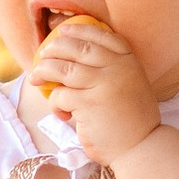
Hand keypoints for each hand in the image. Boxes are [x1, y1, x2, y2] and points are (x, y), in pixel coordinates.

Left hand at [32, 15, 161, 165]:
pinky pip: (60, 95)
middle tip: (43, 55)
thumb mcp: (131, 85)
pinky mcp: (88, 104)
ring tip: (36, 78)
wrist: (142, 147)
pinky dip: (54, 103)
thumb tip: (75, 59)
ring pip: (63, 69)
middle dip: (55, 48)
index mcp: (129, 61)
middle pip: (78, 48)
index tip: (63, 31)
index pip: (102, 36)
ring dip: (44, 71)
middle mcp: (117, 68)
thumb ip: (112, 70)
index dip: (79, 31)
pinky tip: (62, 114)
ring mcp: (103, 85)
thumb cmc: (132, 120)